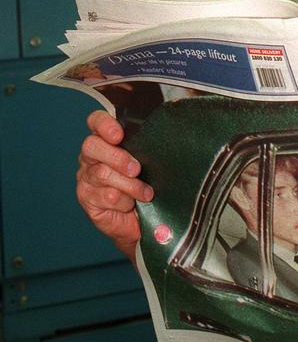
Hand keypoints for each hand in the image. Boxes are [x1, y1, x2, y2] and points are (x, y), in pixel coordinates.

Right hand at [76, 109, 153, 261]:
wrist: (139, 220)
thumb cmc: (144, 183)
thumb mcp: (148, 162)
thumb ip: (147, 147)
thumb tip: (166, 136)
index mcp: (105, 140)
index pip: (96, 121)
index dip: (104, 125)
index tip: (119, 135)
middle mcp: (91, 156)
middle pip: (92, 146)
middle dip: (117, 157)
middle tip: (136, 169)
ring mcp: (86, 177)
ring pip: (102, 174)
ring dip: (129, 185)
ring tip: (146, 194)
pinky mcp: (87, 199)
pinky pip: (105, 196)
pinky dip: (123, 201)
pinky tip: (131, 204)